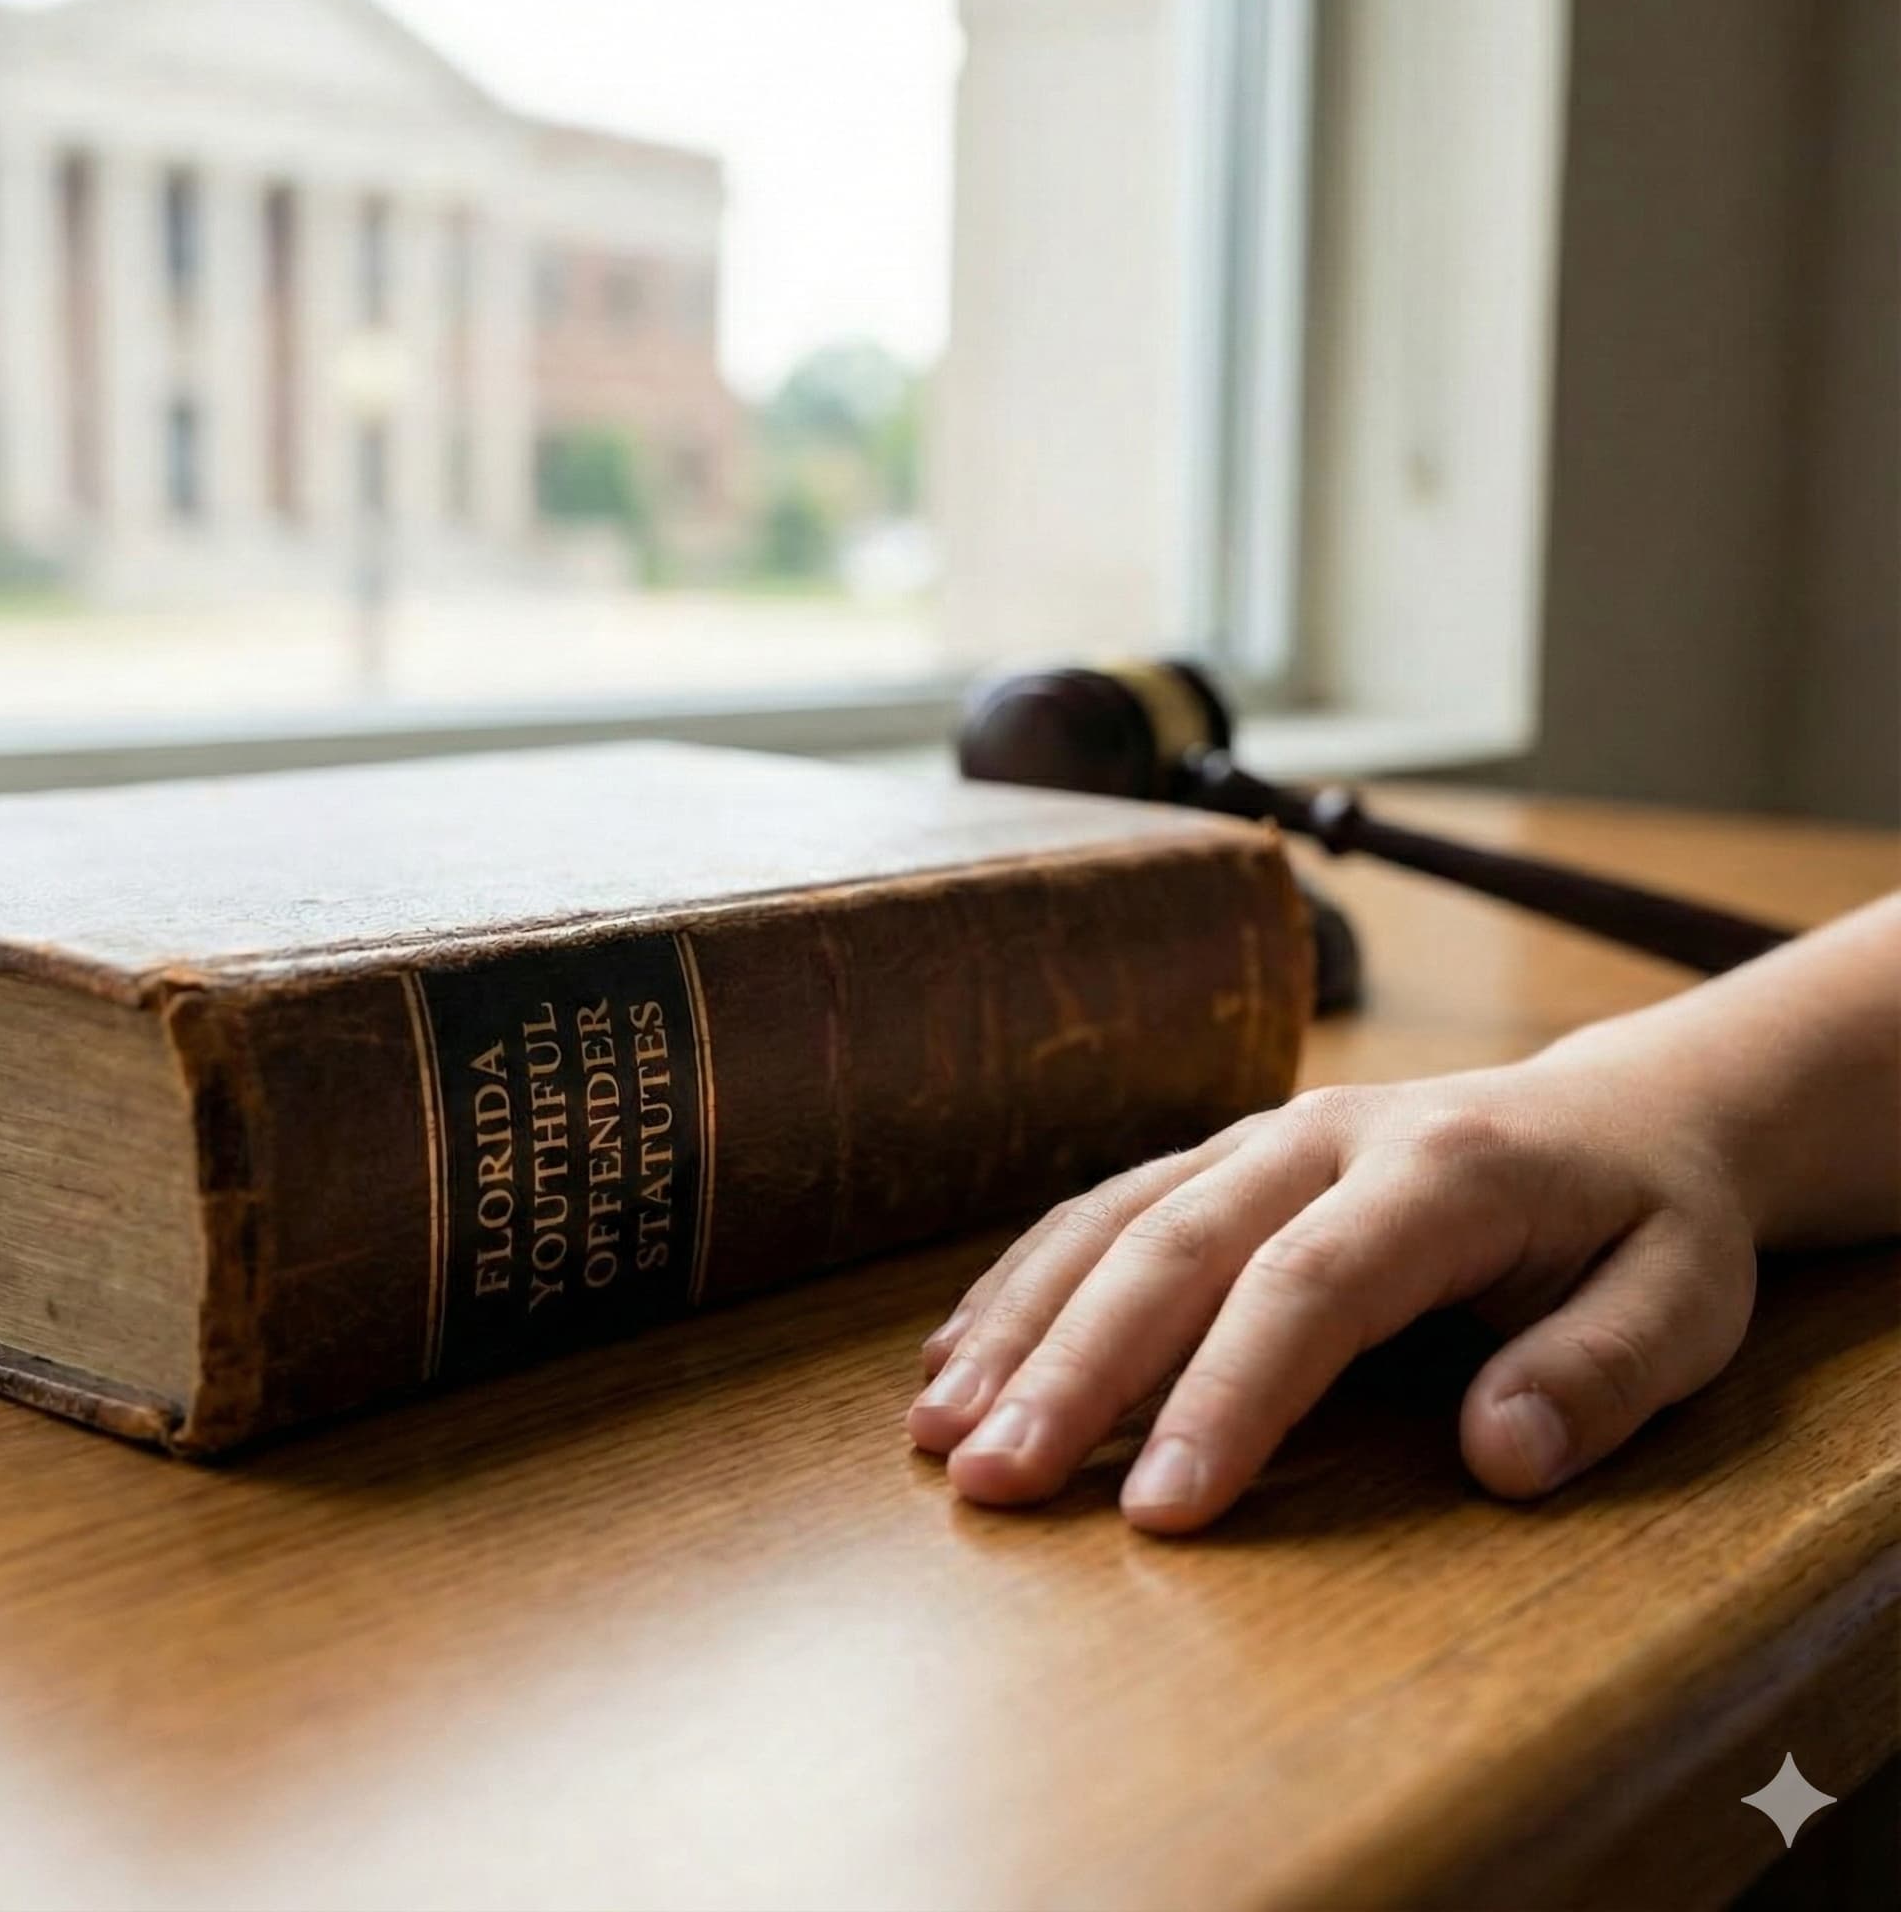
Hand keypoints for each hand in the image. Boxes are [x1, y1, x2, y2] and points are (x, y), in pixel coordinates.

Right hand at [907, 1052, 1761, 1531]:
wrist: (1617, 1112)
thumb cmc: (1649, 1224)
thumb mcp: (1687, 1300)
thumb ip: (1603, 1371)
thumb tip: (1497, 1458)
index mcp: (1442, 1170)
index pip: (1310, 1286)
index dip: (1227, 1397)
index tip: (1159, 1514)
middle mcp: (1325, 1136)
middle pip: (1176, 1247)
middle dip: (1074, 1367)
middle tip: (990, 1479)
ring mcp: (1261, 1137)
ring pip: (1115, 1219)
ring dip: (1020, 1322)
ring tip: (939, 1428)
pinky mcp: (1223, 1157)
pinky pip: (1103, 1205)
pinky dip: (1024, 1278)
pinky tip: (959, 1350)